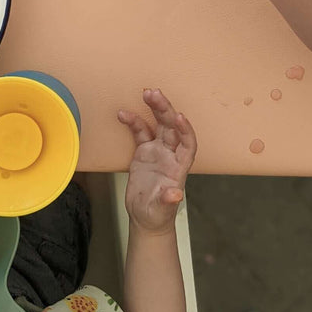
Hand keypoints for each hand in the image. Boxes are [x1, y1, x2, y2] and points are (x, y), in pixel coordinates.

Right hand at [117, 88, 196, 234]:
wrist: (145, 218)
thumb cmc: (158, 215)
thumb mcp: (162, 210)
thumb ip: (168, 201)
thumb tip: (176, 195)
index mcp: (179, 166)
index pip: (187, 143)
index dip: (185, 130)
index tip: (179, 117)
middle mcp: (171, 154)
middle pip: (172, 127)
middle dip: (165, 109)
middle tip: (155, 94)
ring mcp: (158, 151)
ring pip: (158, 124)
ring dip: (154, 108)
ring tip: (146, 93)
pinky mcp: (144, 151)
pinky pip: (140, 131)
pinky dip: (133, 121)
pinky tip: (123, 113)